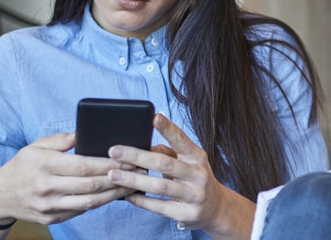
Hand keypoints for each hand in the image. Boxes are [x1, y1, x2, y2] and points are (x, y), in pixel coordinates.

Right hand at [0, 132, 139, 224]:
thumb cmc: (21, 167)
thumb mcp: (35, 146)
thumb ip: (60, 139)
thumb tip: (84, 132)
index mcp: (43, 165)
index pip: (83, 165)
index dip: (108, 164)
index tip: (127, 158)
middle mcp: (46, 187)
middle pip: (90, 185)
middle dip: (117, 178)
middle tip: (137, 171)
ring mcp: (49, 206)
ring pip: (89, 202)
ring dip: (114, 194)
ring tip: (131, 185)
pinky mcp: (51, 218)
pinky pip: (81, 211)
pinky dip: (99, 203)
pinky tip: (113, 195)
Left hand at [108, 114, 255, 238]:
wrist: (217, 209)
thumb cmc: (194, 179)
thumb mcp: (188, 162)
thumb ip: (168, 153)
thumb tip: (143, 145)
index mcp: (197, 157)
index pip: (181, 140)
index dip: (168, 128)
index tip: (153, 116)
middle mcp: (198, 175)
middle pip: (164, 163)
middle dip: (137, 157)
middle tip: (114, 151)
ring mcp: (194, 195)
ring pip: (160, 186)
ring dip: (134, 180)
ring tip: (113, 175)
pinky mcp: (187, 214)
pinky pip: (160, 207)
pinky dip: (141, 201)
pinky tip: (127, 195)